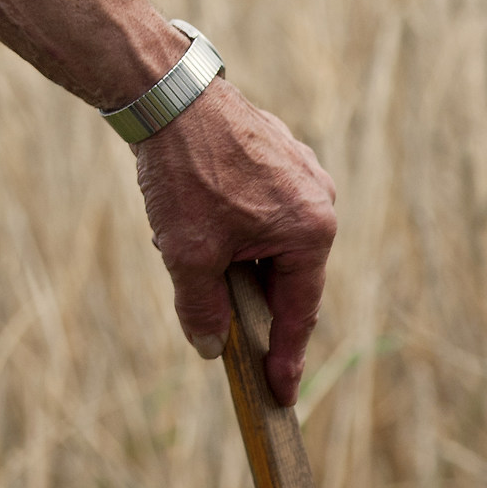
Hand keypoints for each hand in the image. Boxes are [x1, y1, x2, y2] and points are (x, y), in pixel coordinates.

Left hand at [136, 78, 335, 406]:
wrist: (167, 92)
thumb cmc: (186, 172)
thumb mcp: (188, 254)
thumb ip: (202, 310)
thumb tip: (210, 349)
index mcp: (312, 230)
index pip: (299, 313)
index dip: (285, 358)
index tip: (282, 395)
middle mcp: (319, 200)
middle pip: (286, 275)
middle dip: (249, 298)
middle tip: (224, 331)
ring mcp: (302, 172)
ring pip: (270, 240)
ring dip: (236, 258)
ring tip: (191, 256)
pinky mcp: (278, 152)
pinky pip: (262, 207)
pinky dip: (234, 225)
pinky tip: (195, 220)